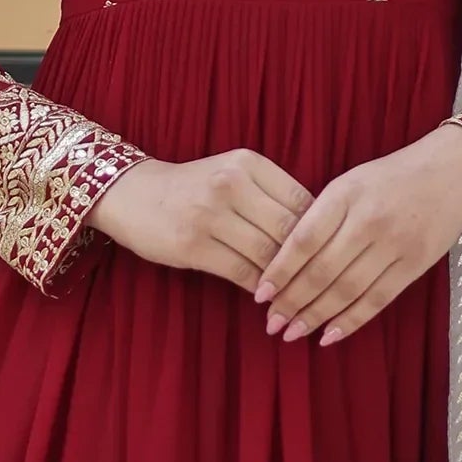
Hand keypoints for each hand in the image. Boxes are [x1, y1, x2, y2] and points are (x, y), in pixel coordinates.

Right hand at [86, 149, 311, 289]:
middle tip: (322, 285)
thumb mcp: (233, 174)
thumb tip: (319, 235)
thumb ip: (271, 195)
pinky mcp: (193, 244)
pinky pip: (241, 272)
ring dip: (285, 281)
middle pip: (288, 230)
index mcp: (248, 163)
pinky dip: (260, 288)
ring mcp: (210, 214)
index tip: (330, 256)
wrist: (132, 194)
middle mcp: (231, 183)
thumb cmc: (193, 188)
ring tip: (298, 297)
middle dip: (308, 262)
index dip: (321, 233)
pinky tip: (267, 297)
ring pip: (267, 254)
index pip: (301, 201)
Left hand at [254, 125, 461, 346]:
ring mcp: (394, 244)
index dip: (279, 271)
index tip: (260, 294)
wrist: (452, 170)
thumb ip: (320, 216)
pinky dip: (352, 321)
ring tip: (293, 333)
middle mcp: (368, 220)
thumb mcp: (350, 183)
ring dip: (317, 316)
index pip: (303, 240)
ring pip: (347, 290)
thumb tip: (284, 262)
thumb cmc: (391, 177)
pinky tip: (329, 335)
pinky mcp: (415, 264)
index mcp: (344, 195)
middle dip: (292, 301)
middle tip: (271, 323)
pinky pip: (378, 299)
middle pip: (322, 270)